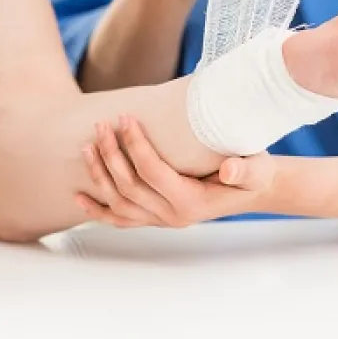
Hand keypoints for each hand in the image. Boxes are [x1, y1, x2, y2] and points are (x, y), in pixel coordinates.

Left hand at [75, 116, 276, 227]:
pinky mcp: (154, 218)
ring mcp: (161, 220)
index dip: (135, 145)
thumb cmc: (254, 173)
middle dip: (111, 154)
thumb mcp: (257, 168)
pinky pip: (120, 219)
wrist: (254, 189)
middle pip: (129, 187)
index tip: (125, 118)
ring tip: (88, 146)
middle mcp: (172, 216)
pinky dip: (98, 210)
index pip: (152, 172)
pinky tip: (80, 197)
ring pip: (119, 203)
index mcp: (191, 202)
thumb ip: (245, 169)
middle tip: (101, 125)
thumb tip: (228, 170)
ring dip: (100, 175)